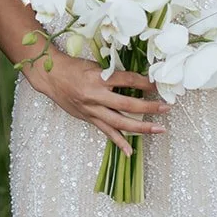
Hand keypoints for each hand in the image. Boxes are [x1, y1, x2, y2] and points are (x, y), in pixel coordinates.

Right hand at [28, 56, 168, 156]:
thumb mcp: (94, 65)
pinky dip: (119, 143)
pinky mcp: (88, 119)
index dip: (144, 82)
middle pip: (127, 104)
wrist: (51, 76)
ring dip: (141, 127)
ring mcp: (92, 110)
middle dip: (149, 107)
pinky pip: (106, 132)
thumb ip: (112, 74)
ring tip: (158, 129)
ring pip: (120, 122)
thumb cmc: (73, 67)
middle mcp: (96, 95)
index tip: (158, 85)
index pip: (127, 80)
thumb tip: (136, 80)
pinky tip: (130, 152)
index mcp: (98, 77)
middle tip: (166, 108)